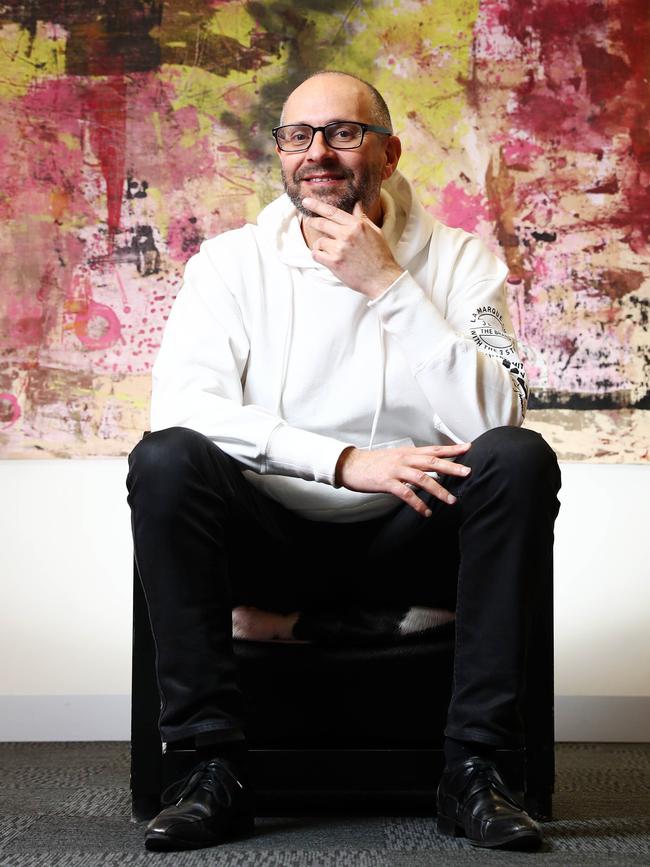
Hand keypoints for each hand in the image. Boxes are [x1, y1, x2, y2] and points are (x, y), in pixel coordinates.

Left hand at [302, 197, 403, 297]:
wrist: (382, 278)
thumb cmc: (380, 256)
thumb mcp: (375, 232)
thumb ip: (362, 219)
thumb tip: (357, 205)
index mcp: (357, 225)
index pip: (332, 212)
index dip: (317, 205)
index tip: (306, 201)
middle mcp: (347, 235)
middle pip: (321, 223)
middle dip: (312, 222)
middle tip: (309, 222)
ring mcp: (340, 249)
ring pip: (319, 241)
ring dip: (319, 245)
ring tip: (326, 250)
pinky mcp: (334, 263)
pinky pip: (316, 255)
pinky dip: (318, 256)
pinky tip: (324, 258)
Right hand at [335, 442, 471, 515]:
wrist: (351, 464)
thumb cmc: (374, 462)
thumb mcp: (395, 456)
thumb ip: (412, 460)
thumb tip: (429, 466)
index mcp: (408, 452)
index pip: (433, 449)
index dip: (451, 449)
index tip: (468, 447)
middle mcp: (404, 459)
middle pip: (432, 462)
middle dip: (452, 467)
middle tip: (468, 472)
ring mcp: (396, 470)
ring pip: (422, 478)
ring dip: (438, 490)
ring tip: (451, 500)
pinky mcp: (387, 482)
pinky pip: (406, 494)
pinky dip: (417, 504)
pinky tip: (425, 512)